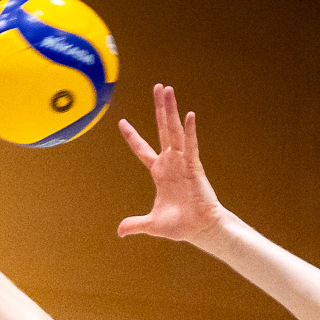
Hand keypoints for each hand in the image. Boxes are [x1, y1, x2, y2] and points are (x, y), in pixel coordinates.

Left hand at [116, 84, 225, 243]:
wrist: (199, 229)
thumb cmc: (180, 225)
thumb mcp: (151, 224)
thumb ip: (135, 224)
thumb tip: (119, 231)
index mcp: (159, 172)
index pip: (142, 149)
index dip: (132, 136)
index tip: (121, 122)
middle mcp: (171, 162)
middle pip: (162, 129)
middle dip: (160, 108)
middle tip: (158, 87)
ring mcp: (182, 162)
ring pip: (175, 130)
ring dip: (171, 109)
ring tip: (167, 89)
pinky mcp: (194, 167)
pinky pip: (191, 146)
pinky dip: (190, 131)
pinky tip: (188, 115)